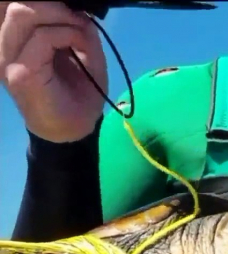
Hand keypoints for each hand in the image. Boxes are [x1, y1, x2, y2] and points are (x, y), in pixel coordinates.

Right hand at [0, 2, 106, 142]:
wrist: (74, 131)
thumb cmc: (77, 93)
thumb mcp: (83, 52)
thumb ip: (77, 27)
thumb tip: (77, 7)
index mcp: (15, 40)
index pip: (12, 5)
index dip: (44, 2)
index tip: (72, 11)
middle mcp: (4, 47)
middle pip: (14, 3)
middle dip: (53, 4)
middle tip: (78, 18)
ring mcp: (8, 60)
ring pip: (21, 13)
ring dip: (59, 15)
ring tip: (79, 30)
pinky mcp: (20, 73)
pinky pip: (42, 37)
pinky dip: (67, 33)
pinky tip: (80, 45)